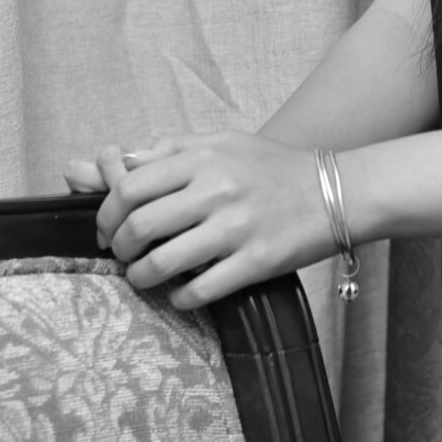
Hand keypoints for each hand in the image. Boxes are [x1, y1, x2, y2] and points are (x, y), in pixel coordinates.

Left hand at [64, 131, 335, 310]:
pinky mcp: (256, 262)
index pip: (130, 186)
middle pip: (139, 226)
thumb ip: (169, 150)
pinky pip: (200, 290)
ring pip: (163, 263)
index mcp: (203, 158)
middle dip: (120, 248)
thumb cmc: (271, 168)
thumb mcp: (221, 143)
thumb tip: (114, 162)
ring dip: (141, 276)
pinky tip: (179, 294)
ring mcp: (237, 228)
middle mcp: (217, 190)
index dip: (107, 212)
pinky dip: (179, 298)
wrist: (334, 192)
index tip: (108, 227)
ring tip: (142, 277)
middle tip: (123, 254)